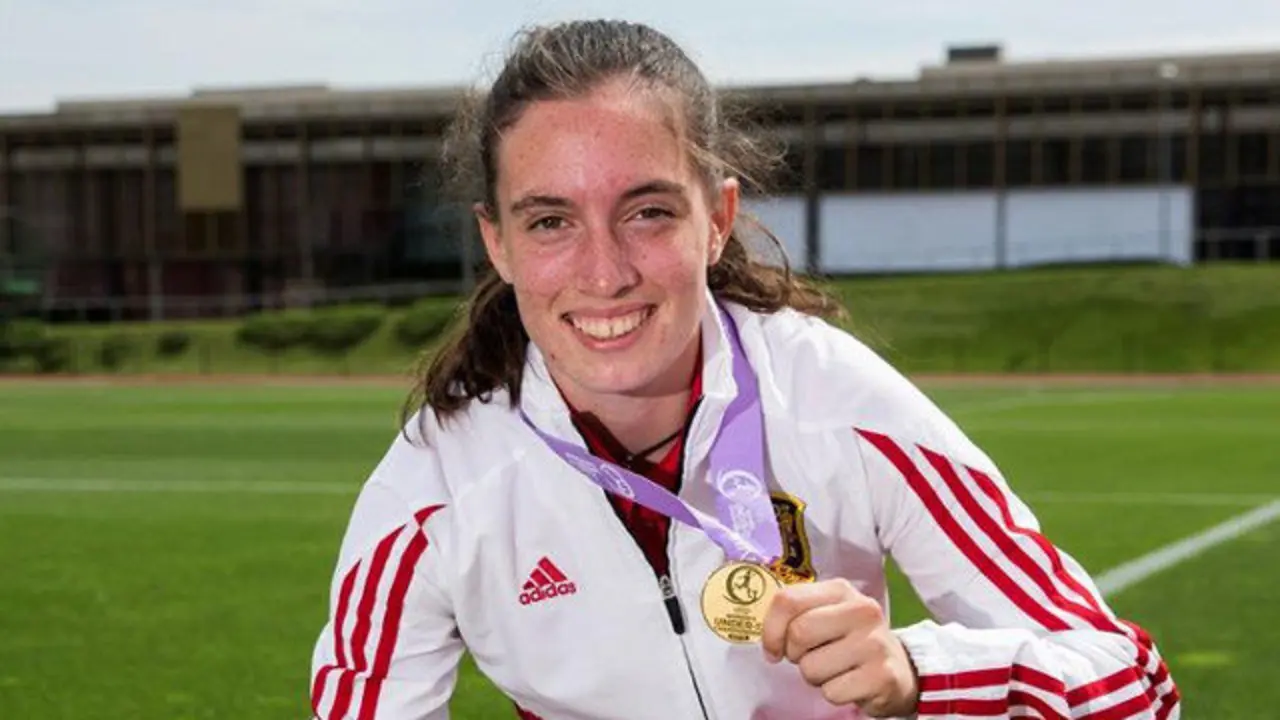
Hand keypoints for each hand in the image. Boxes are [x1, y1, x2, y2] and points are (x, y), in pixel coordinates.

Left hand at [760, 578, 918, 717]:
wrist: (901, 668)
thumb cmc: (851, 640)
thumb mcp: (828, 614)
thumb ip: (797, 613)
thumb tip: (766, 637)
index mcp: (841, 590)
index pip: (788, 600)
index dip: (770, 629)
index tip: (773, 647)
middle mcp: (862, 611)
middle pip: (798, 634)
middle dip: (794, 654)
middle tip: (809, 657)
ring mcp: (874, 643)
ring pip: (811, 668)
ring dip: (815, 676)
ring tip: (835, 669)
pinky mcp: (882, 676)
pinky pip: (831, 692)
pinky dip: (833, 693)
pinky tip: (850, 682)